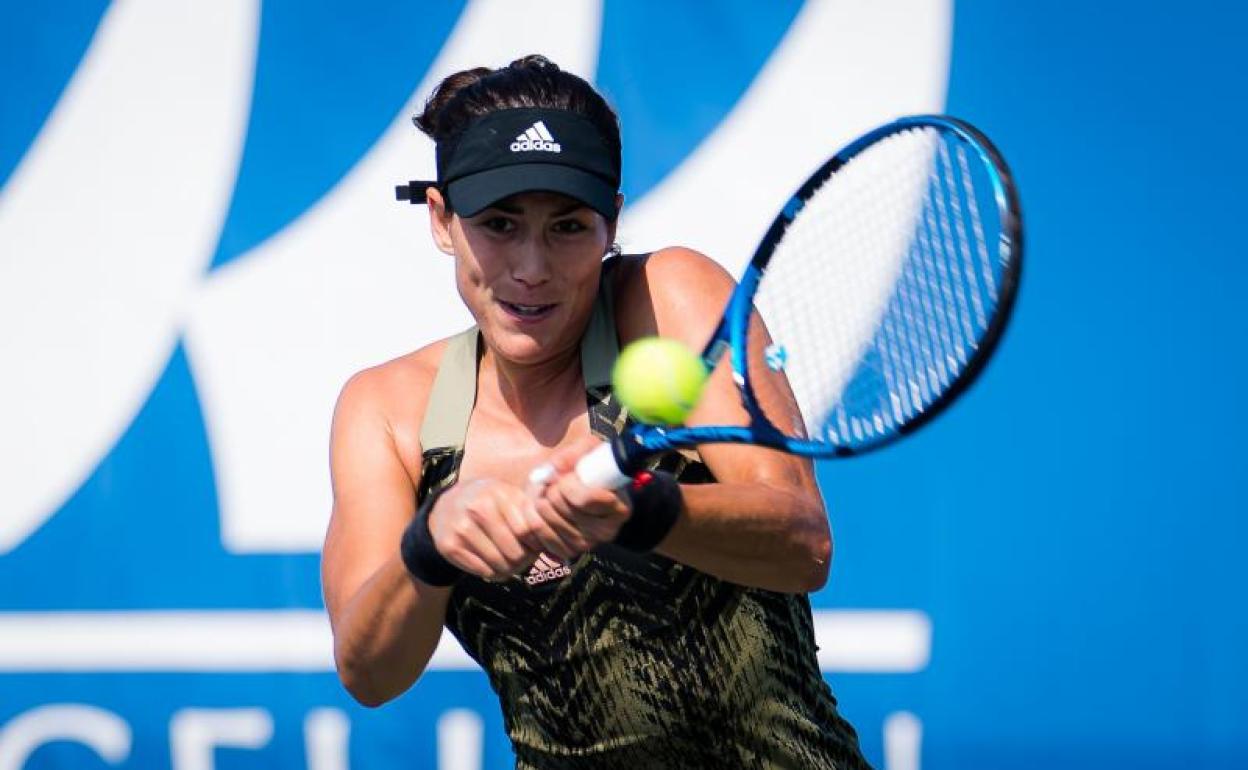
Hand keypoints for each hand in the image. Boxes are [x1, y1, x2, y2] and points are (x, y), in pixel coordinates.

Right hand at [427, 478, 588, 579]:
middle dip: (524, 559)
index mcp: (498, 493)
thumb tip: (556, 541)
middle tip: (524, 557)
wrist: (445, 508)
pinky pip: (484, 571)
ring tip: (511, 561)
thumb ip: (531, 512)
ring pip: (500, 564)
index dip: (536, 542)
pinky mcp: (450, 546)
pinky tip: (494, 563)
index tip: (536, 544)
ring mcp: (461, 528)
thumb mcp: (508, 497)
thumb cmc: (488, 503)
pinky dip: (494, 573)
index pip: (528, 530)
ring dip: (510, 568)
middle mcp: (478, 509)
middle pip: (515, 551)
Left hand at [530, 436, 631, 549]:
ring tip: (546, 492)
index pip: (585, 499)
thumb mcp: (588, 451)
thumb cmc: (589, 469)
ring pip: (547, 520)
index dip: (569, 484)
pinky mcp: (566, 551)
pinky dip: (532, 517)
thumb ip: (574, 454)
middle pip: (563, 509)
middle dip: (551, 489)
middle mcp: (606, 531)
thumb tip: (555, 468)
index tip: (567, 475)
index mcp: (619, 508)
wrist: (581, 490)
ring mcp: (586, 544)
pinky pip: (538, 534)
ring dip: (538, 500)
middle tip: (553, 482)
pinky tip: (540, 508)